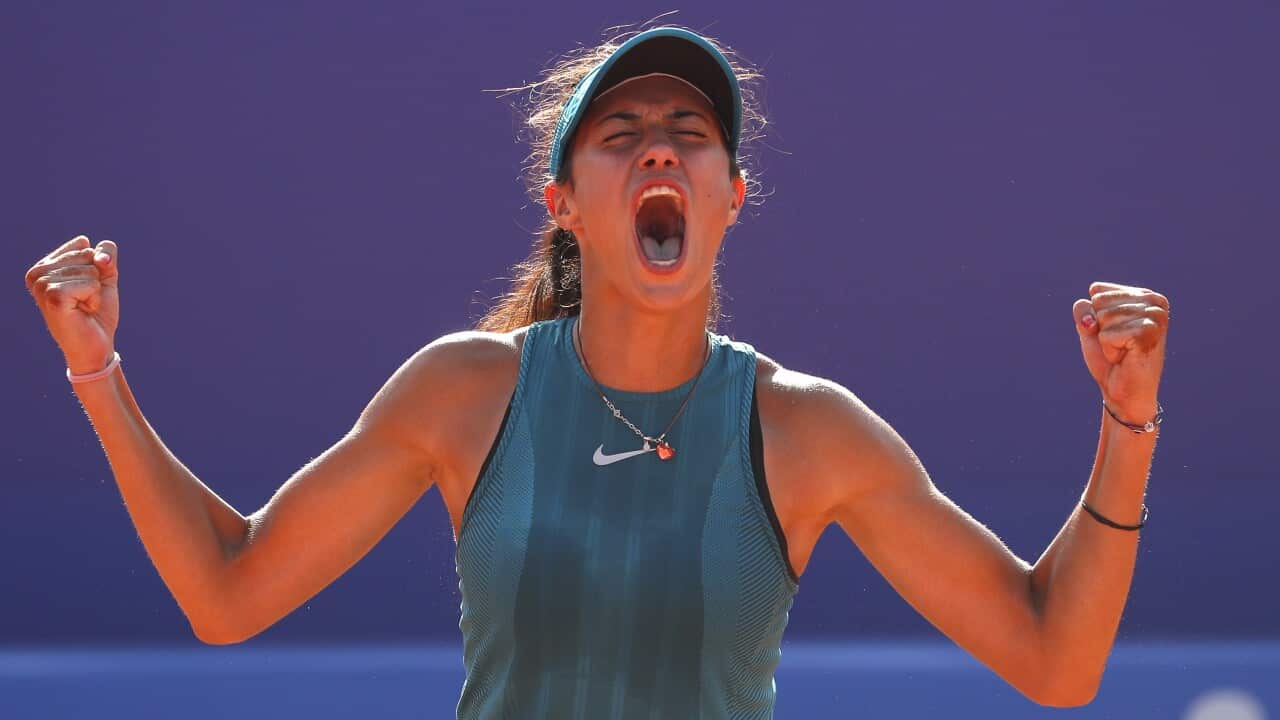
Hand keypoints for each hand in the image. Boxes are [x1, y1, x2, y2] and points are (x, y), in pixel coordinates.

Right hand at [24, 235, 119, 374]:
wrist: (96, 346)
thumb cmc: (97, 313)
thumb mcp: (105, 276)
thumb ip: (105, 255)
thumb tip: (99, 257)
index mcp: (45, 264)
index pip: (83, 243)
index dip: (97, 267)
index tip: (85, 288)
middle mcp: (37, 272)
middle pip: (87, 253)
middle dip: (96, 279)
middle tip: (85, 300)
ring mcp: (41, 284)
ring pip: (89, 268)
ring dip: (95, 291)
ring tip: (82, 307)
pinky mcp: (52, 295)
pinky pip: (89, 283)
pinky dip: (94, 298)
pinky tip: (83, 311)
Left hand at [1073, 281, 1169, 421]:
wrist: (1123, 392)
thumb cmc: (1108, 358)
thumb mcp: (1090, 327)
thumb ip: (1084, 310)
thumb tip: (1090, 319)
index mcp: (1143, 294)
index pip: (1097, 290)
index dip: (1095, 315)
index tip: (1113, 332)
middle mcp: (1155, 301)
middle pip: (1099, 301)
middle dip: (1101, 328)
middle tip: (1119, 344)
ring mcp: (1155, 316)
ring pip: (1104, 316)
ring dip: (1106, 340)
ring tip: (1123, 351)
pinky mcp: (1149, 333)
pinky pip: (1107, 335)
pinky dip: (1109, 350)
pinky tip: (1125, 357)